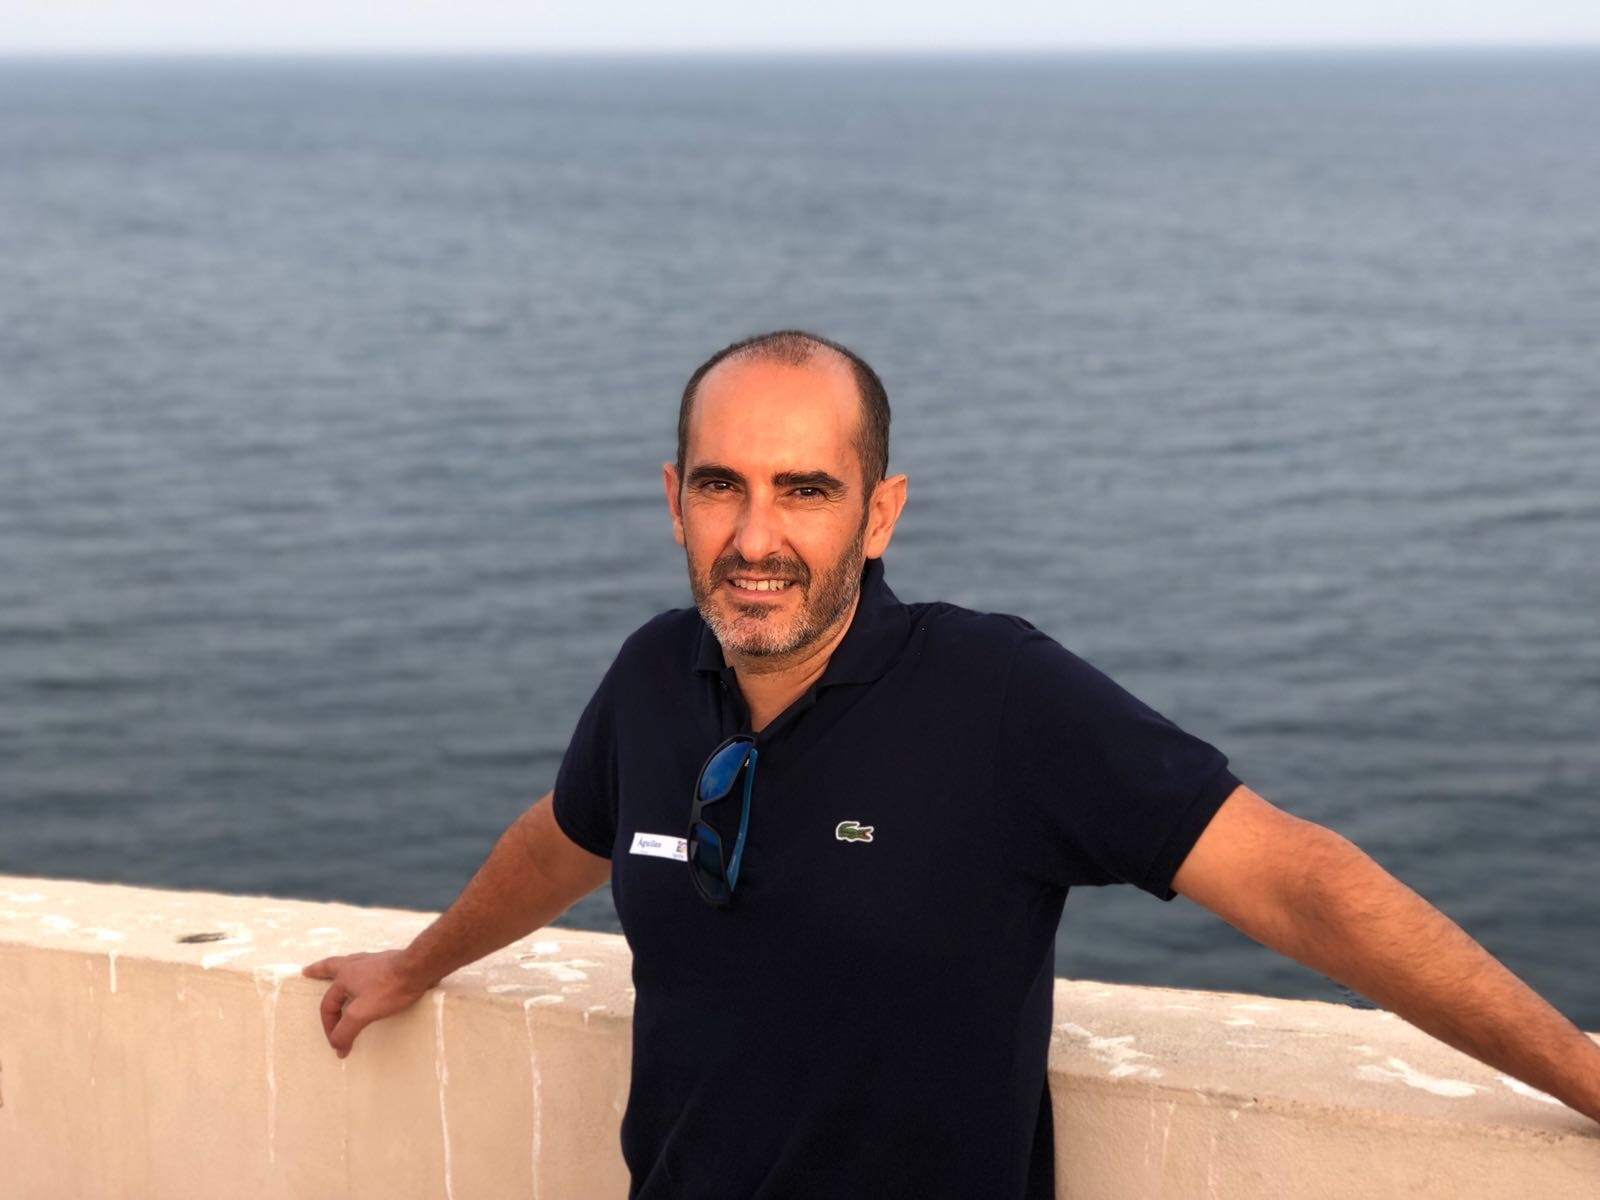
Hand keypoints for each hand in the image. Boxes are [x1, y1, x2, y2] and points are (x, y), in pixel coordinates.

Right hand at [301, 949, 430, 1058]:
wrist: (421, 967)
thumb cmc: (391, 987)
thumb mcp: (363, 1013)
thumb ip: (346, 1030)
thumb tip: (337, 1046)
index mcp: (345, 975)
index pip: (328, 1005)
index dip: (330, 1027)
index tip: (339, 1045)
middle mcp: (356, 965)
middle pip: (331, 966)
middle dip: (319, 970)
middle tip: (308, 971)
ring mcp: (373, 961)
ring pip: (350, 964)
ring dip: (340, 970)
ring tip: (337, 973)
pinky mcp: (389, 963)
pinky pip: (369, 967)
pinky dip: (362, 972)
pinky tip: (369, 977)